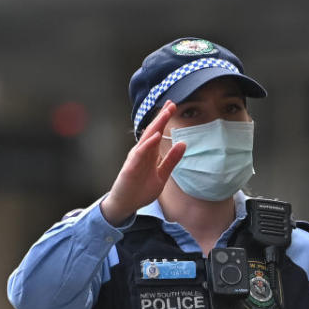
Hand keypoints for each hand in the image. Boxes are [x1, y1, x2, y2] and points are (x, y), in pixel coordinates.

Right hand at [100, 101, 186, 225]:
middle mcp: (141, 153)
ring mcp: (135, 159)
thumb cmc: (140, 189)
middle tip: (171, 103)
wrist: (126, 205)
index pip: (158, 132)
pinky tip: (156, 136)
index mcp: (149, 154)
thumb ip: (171, 160)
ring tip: (165, 113)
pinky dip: (148, 144)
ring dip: (156, 125)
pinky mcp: (130, 168)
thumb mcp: (162, 175)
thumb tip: (183, 144)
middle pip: (153, 131)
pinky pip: (140, 154)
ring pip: (146, 139)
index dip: (165, 119)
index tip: (173, 106)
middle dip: (162, 117)